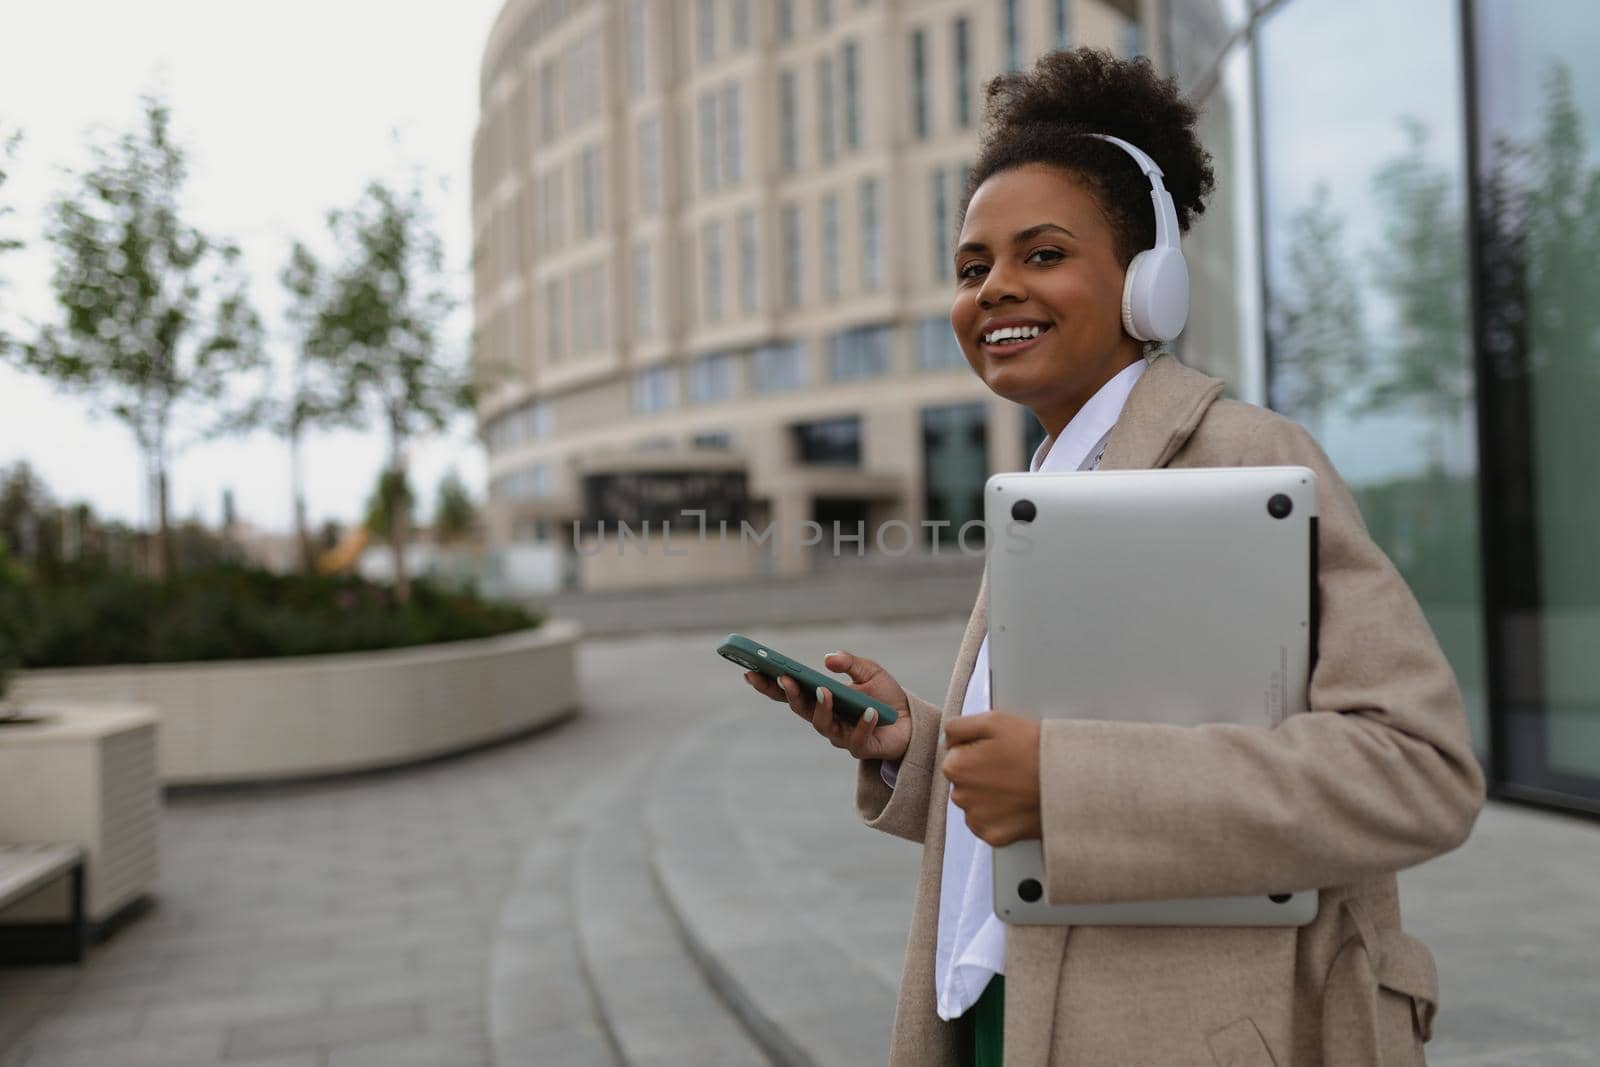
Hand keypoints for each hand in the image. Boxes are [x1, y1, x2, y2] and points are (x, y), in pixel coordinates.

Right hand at [742, 650, 912, 762]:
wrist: (911, 721)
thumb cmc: (885, 696)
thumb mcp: (869, 671)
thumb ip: (849, 662)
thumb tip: (828, 659)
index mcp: (820, 699)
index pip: (788, 693)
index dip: (768, 684)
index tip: (750, 671)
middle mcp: (825, 719)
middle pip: (799, 709)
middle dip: (790, 693)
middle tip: (784, 678)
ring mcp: (841, 735)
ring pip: (823, 725)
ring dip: (822, 707)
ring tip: (825, 690)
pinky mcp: (862, 747)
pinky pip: (858, 738)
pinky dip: (863, 724)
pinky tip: (870, 711)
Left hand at [943, 710, 1042, 846]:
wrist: (1067, 781)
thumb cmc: (1033, 748)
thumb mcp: (994, 720)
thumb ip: (959, 726)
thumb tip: (947, 739)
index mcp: (955, 767)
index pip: (956, 754)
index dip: (978, 749)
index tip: (999, 750)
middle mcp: (959, 796)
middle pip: (965, 780)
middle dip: (981, 773)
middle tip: (1011, 766)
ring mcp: (977, 819)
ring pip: (976, 802)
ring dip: (990, 795)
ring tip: (1017, 785)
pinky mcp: (994, 837)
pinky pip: (989, 824)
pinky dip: (1000, 816)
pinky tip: (1017, 803)